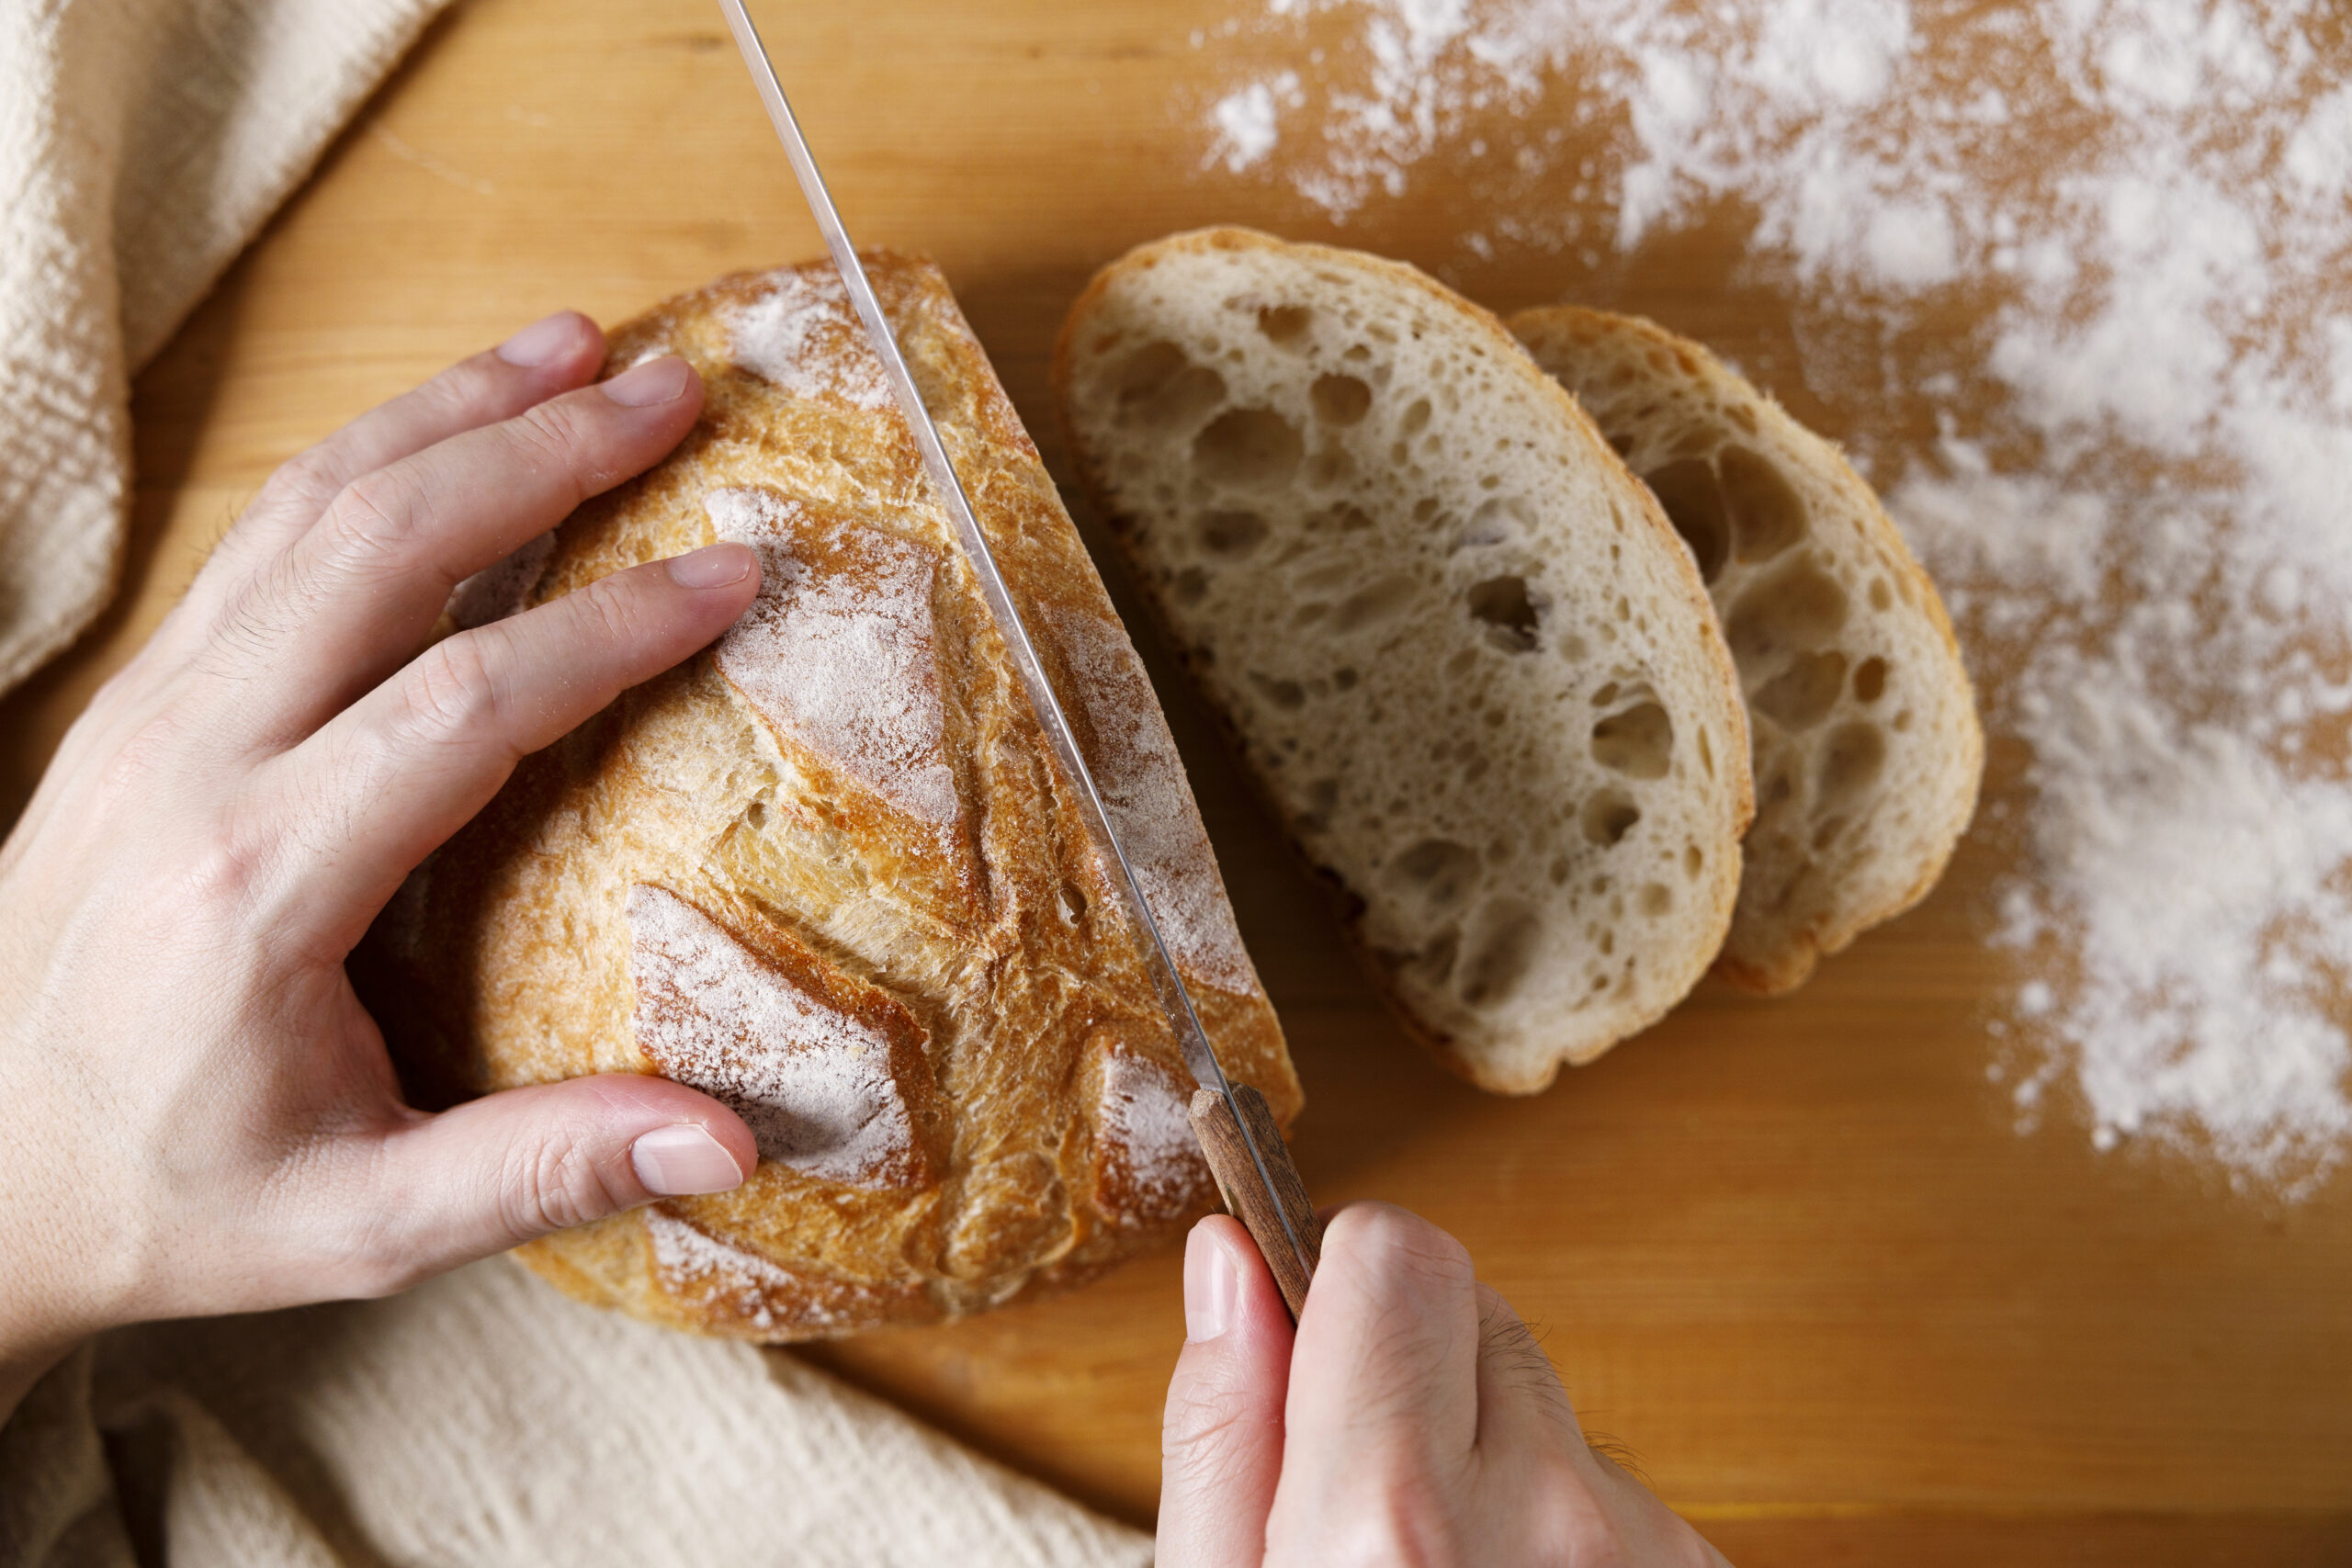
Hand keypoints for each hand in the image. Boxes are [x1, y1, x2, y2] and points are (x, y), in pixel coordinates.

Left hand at [0, 312, 762, 1419]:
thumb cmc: (165, 1198)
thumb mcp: (355, 1225)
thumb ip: (539, 1170)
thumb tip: (728, 1144)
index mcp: (262, 884)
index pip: (466, 703)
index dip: (611, 627)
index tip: (730, 573)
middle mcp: (192, 762)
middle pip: (382, 548)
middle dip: (540, 452)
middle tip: (674, 392)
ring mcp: (148, 712)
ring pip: (309, 508)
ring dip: (449, 413)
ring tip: (574, 347)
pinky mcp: (136, 700)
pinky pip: (261, 536)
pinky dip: (367, 454)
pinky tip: (444, 421)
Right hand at [1158, 1203, 1731, 1565]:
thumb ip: (1222, 1434)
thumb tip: (1229, 1256)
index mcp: (1391, 1519)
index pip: (1396, 1249)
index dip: (1337, 1295)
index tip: (1312, 1360)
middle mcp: (1546, 1518)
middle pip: (1476, 1308)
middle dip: (1413, 1379)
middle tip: (1368, 1514)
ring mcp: (1643, 1549)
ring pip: (1547, 1402)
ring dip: (1496, 1463)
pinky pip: (1612, 1485)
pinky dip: (1563, 1531)